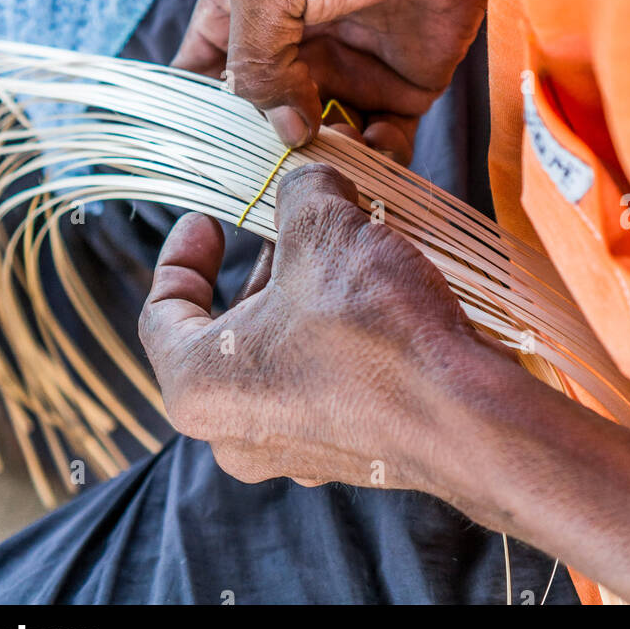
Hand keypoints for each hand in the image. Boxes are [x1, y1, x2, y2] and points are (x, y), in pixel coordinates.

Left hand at [138, 163, 470, 488]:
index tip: (208, 217)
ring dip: (303, 296)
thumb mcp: (324, 230)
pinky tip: (375, 291)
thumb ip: (298, 192)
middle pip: (227, 332)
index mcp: (197, 387)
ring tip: (343, 244)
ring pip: (278, 355)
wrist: (468, 416)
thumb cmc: (374, 328)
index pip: (161, 313)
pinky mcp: (348, 452)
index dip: (182, 255)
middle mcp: (235, 433)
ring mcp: (294, 450)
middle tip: (292, 220)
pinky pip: (322, 382)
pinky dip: (335, 333)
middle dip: (262, 266)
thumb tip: (304, 176)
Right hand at [173, 0, 496, 162]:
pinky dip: (379, 158)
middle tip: (281, 168)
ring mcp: (341, 74)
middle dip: (268, 155)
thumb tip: (284, 132)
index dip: (195, 122)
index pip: (198, 83)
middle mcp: (287, 53)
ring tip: (336, 157)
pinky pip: (380, 144)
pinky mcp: (396, 91)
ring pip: (319, 145)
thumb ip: (255, 61)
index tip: (205, 162)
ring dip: (326, 163)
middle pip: (260, 127)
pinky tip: (378, 147)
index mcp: (239, 18)